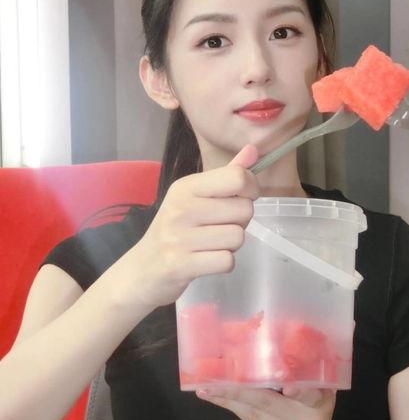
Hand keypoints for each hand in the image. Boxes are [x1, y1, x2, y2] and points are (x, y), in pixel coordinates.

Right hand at [123, 144, 259, 308]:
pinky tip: (207, 260)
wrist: (142, 269)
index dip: (251, 189)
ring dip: (231, 245)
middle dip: (240, 221)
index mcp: (186, 187)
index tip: (241, 197)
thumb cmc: (175, 229)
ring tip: (211, 244)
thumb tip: (253, 150)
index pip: (237, 177)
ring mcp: (179, 237)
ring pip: (238, 237)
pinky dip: (223, 263)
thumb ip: (227, 174)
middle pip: (244, 209)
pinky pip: (227, 261)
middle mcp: (181, 208)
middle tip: (218, 227)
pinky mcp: (181, 265)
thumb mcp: (196, 197)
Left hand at [196, 385, 335, 419]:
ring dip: (227, 399)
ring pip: (253, 415)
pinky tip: (217, 398)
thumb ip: (305, 375)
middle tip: (213, 380)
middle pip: (268, 404)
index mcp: (320, 403)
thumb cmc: (316, 412)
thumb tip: (276, 346)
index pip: (310, 395)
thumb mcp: (321, 393)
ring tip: (205, 388)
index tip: (286, 388)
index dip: (299, 391)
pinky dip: (233, 408)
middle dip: (238, 390)